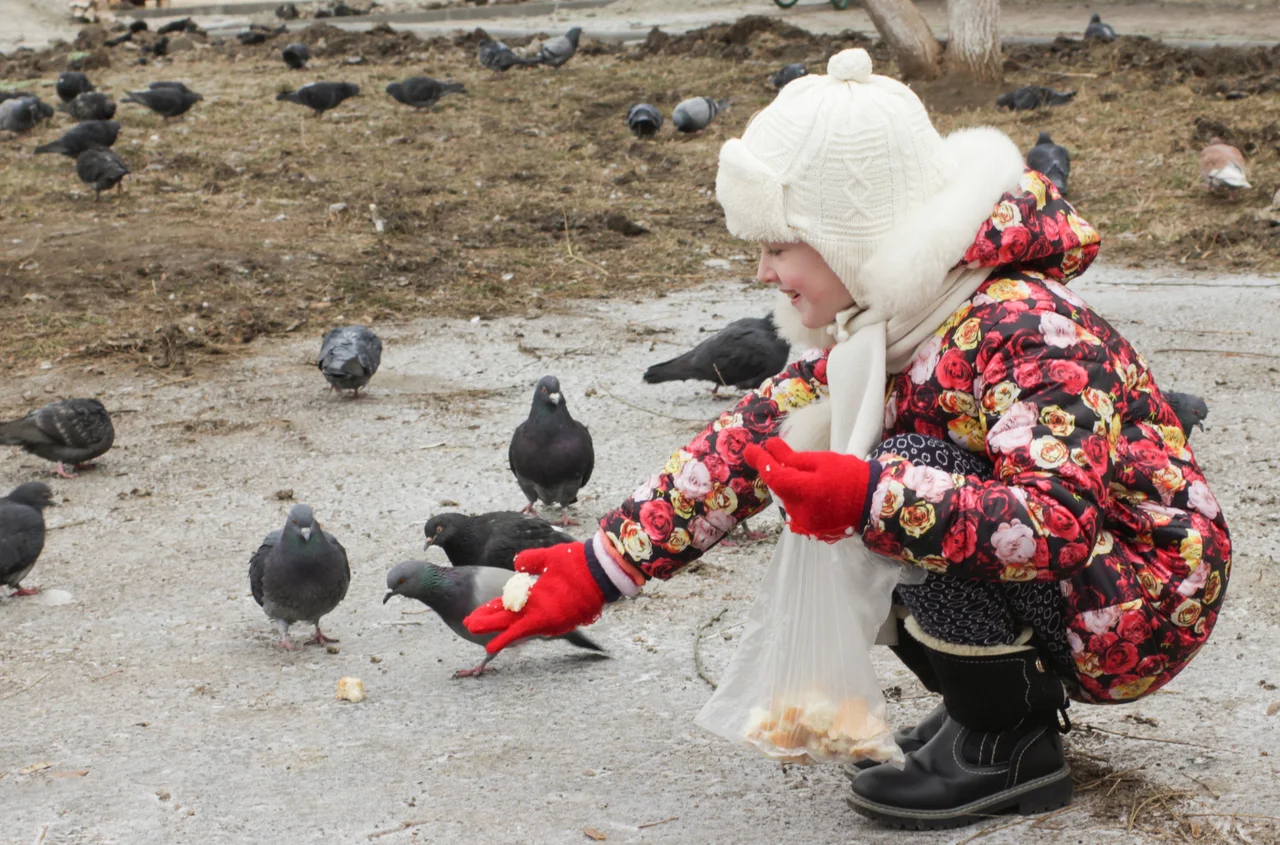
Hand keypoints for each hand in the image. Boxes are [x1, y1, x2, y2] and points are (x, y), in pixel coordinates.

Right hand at [464, 542, 604, 653]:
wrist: (597, 569)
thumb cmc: (577, 562)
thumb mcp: (547, 557)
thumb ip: (531, 560)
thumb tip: (517, 564)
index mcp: (536, 591)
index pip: (509, 600)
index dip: (493, 605)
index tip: (477, 609)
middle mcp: (536, 605)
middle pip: (507, 614)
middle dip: (487, 619)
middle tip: (468, 623)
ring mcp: (540, 613)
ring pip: (510, 624)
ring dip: (492, 629)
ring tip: (472, 631)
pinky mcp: (546, 620)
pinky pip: (522, 632)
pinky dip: (507, 638)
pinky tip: (492, 645)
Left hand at [744, 437, 874, 541]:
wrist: (873, 501)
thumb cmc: (849, 476)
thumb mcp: (821, 460)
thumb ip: (791, 457)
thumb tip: (769, 446)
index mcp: (805, 492)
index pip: (773, 476)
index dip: (760, 461)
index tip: (750, 450)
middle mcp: (800, 512)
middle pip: (779, 488)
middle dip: (778, 472)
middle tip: (781, 456)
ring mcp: (805, 523)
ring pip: (786, 499)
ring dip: (789, 485)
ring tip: (808, 475)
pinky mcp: (810, 529)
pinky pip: (795, 508)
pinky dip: (798, 497)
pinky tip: (811, 489)